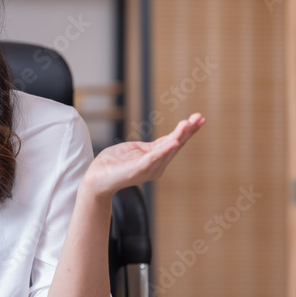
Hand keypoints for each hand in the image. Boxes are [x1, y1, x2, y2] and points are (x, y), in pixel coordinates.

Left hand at [82, 113, 204, 197]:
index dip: (186, 131)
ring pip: (167, 149)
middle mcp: (156, 165)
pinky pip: (154, 158)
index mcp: (155, 158)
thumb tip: (164, 141)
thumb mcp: (133, 150)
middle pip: (175, 145)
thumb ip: (147, 147)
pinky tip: (174, 142)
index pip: (174, 142)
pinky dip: (165, 150)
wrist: (96, 179)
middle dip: (188, 131)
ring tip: (188, 124)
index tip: (198, 118)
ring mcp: (148, 168)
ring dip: (179, 136)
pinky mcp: (138, 169)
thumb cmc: (113, 164)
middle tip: (200, 117)